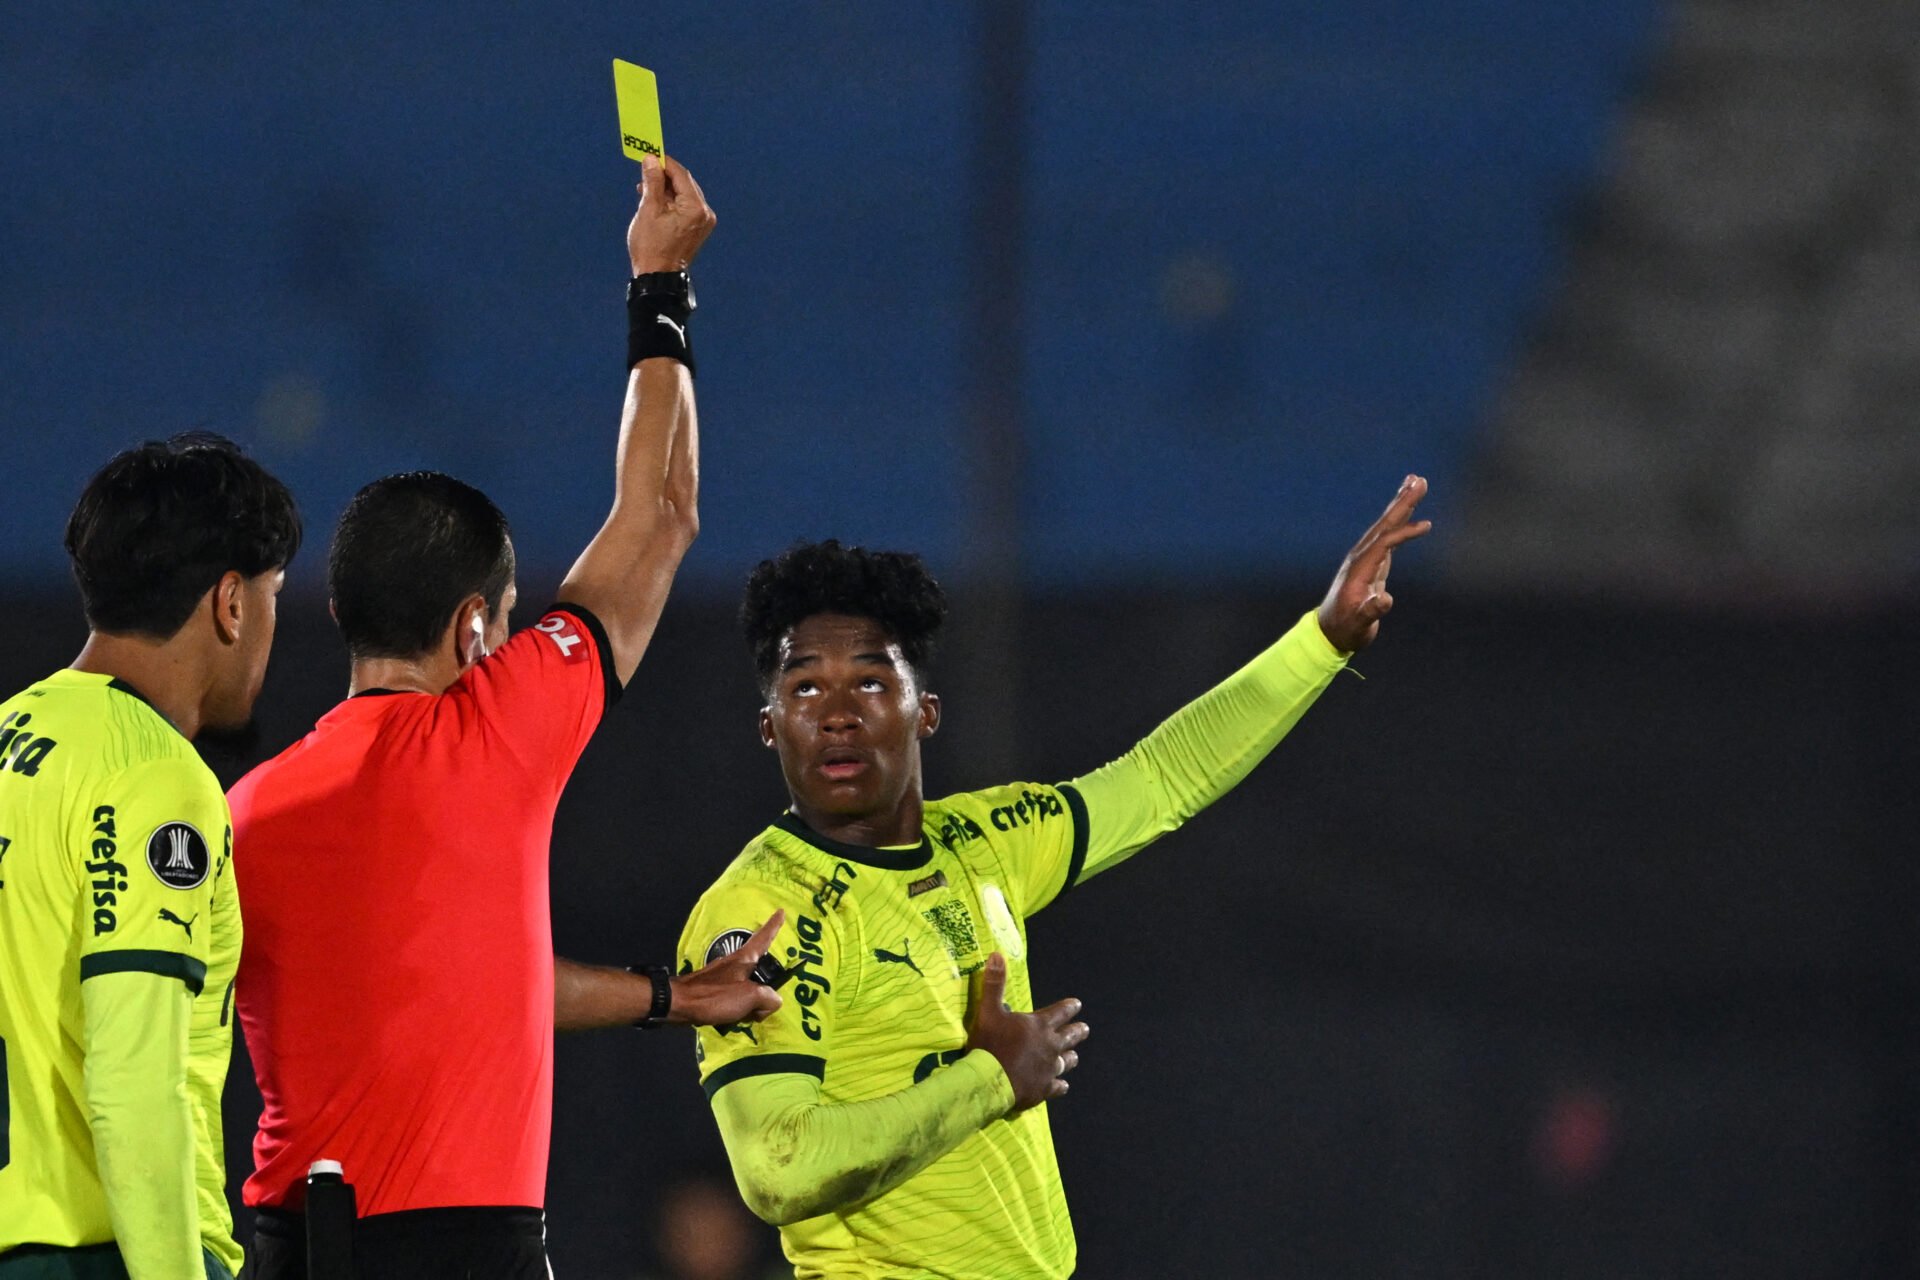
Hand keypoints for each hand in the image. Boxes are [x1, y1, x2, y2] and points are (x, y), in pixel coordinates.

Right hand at [628, 155, 715, 274]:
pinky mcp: (698, 228)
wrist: (658, 277)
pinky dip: (670, 201)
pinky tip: (654, 201)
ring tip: (644, 190)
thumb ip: (652, 182)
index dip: (664, 163)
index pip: (681, 174)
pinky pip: (685, 206)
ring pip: (684, 194)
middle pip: (684, 183)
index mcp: (695, 208)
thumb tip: (651, 160)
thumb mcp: (648, 210)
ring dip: (665, 188)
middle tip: (645, 171)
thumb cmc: (651, 247)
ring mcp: (703, 221)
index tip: (649, 154)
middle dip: (664, 176)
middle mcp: (704, 213)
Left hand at [671, 912, 784, 1025]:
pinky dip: (740, 1008)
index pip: (764, 938)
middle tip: (760, 1007)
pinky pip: (737, 997)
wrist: (680, 1004)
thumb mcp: (751, 996)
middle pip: (761, 972)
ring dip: (752, 1004)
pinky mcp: (716, 989)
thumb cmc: (715, 995)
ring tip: (745, 1016)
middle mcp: (736, 963)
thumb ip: (769, 997)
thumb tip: (772, 1001)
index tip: (781, 911)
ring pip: (750, 988)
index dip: (774, 926)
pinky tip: (734, 1019)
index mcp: (745, 959)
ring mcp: (725, 976)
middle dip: (766, 990)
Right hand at [964, 953, 1088, 1112]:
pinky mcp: (1044, 1089)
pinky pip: (1058, 1086)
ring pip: (1067, 1061)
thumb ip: (994, 984)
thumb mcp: (988, 1010)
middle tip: (1085, 1029)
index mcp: (1039, 1025)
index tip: (1077, 1004)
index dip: (1070, 1007)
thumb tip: (996, 955)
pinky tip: (1062, 1085)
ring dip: (1070, 1056)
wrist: (988, 1082)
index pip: (1061, 1012)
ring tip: (1073, 1056)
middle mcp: (1050, 1046)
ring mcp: (1049, 1069)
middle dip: (1078, 1031)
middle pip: (1070, 1036)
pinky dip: (1060, 1085)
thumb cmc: (989, 1044)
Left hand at [1315, 474, 1431, 653]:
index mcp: (1359, 567)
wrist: (1332, 632)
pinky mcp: (1372, 562)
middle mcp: (1361, 556)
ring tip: (1415, 482)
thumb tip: (1385, 600)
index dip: (1405, 533)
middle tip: (1419, 479)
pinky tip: (1409, 513)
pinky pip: (1388, 535)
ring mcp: (1366, 557)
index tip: (1427, 525)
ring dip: (1401, 504)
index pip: (1384, 542)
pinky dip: (1400, 522)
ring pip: (1386, 525)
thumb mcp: (1359, 624)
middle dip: (1402, 502)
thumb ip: (1371, 612)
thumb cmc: (1346, 629)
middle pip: (1384, 524)